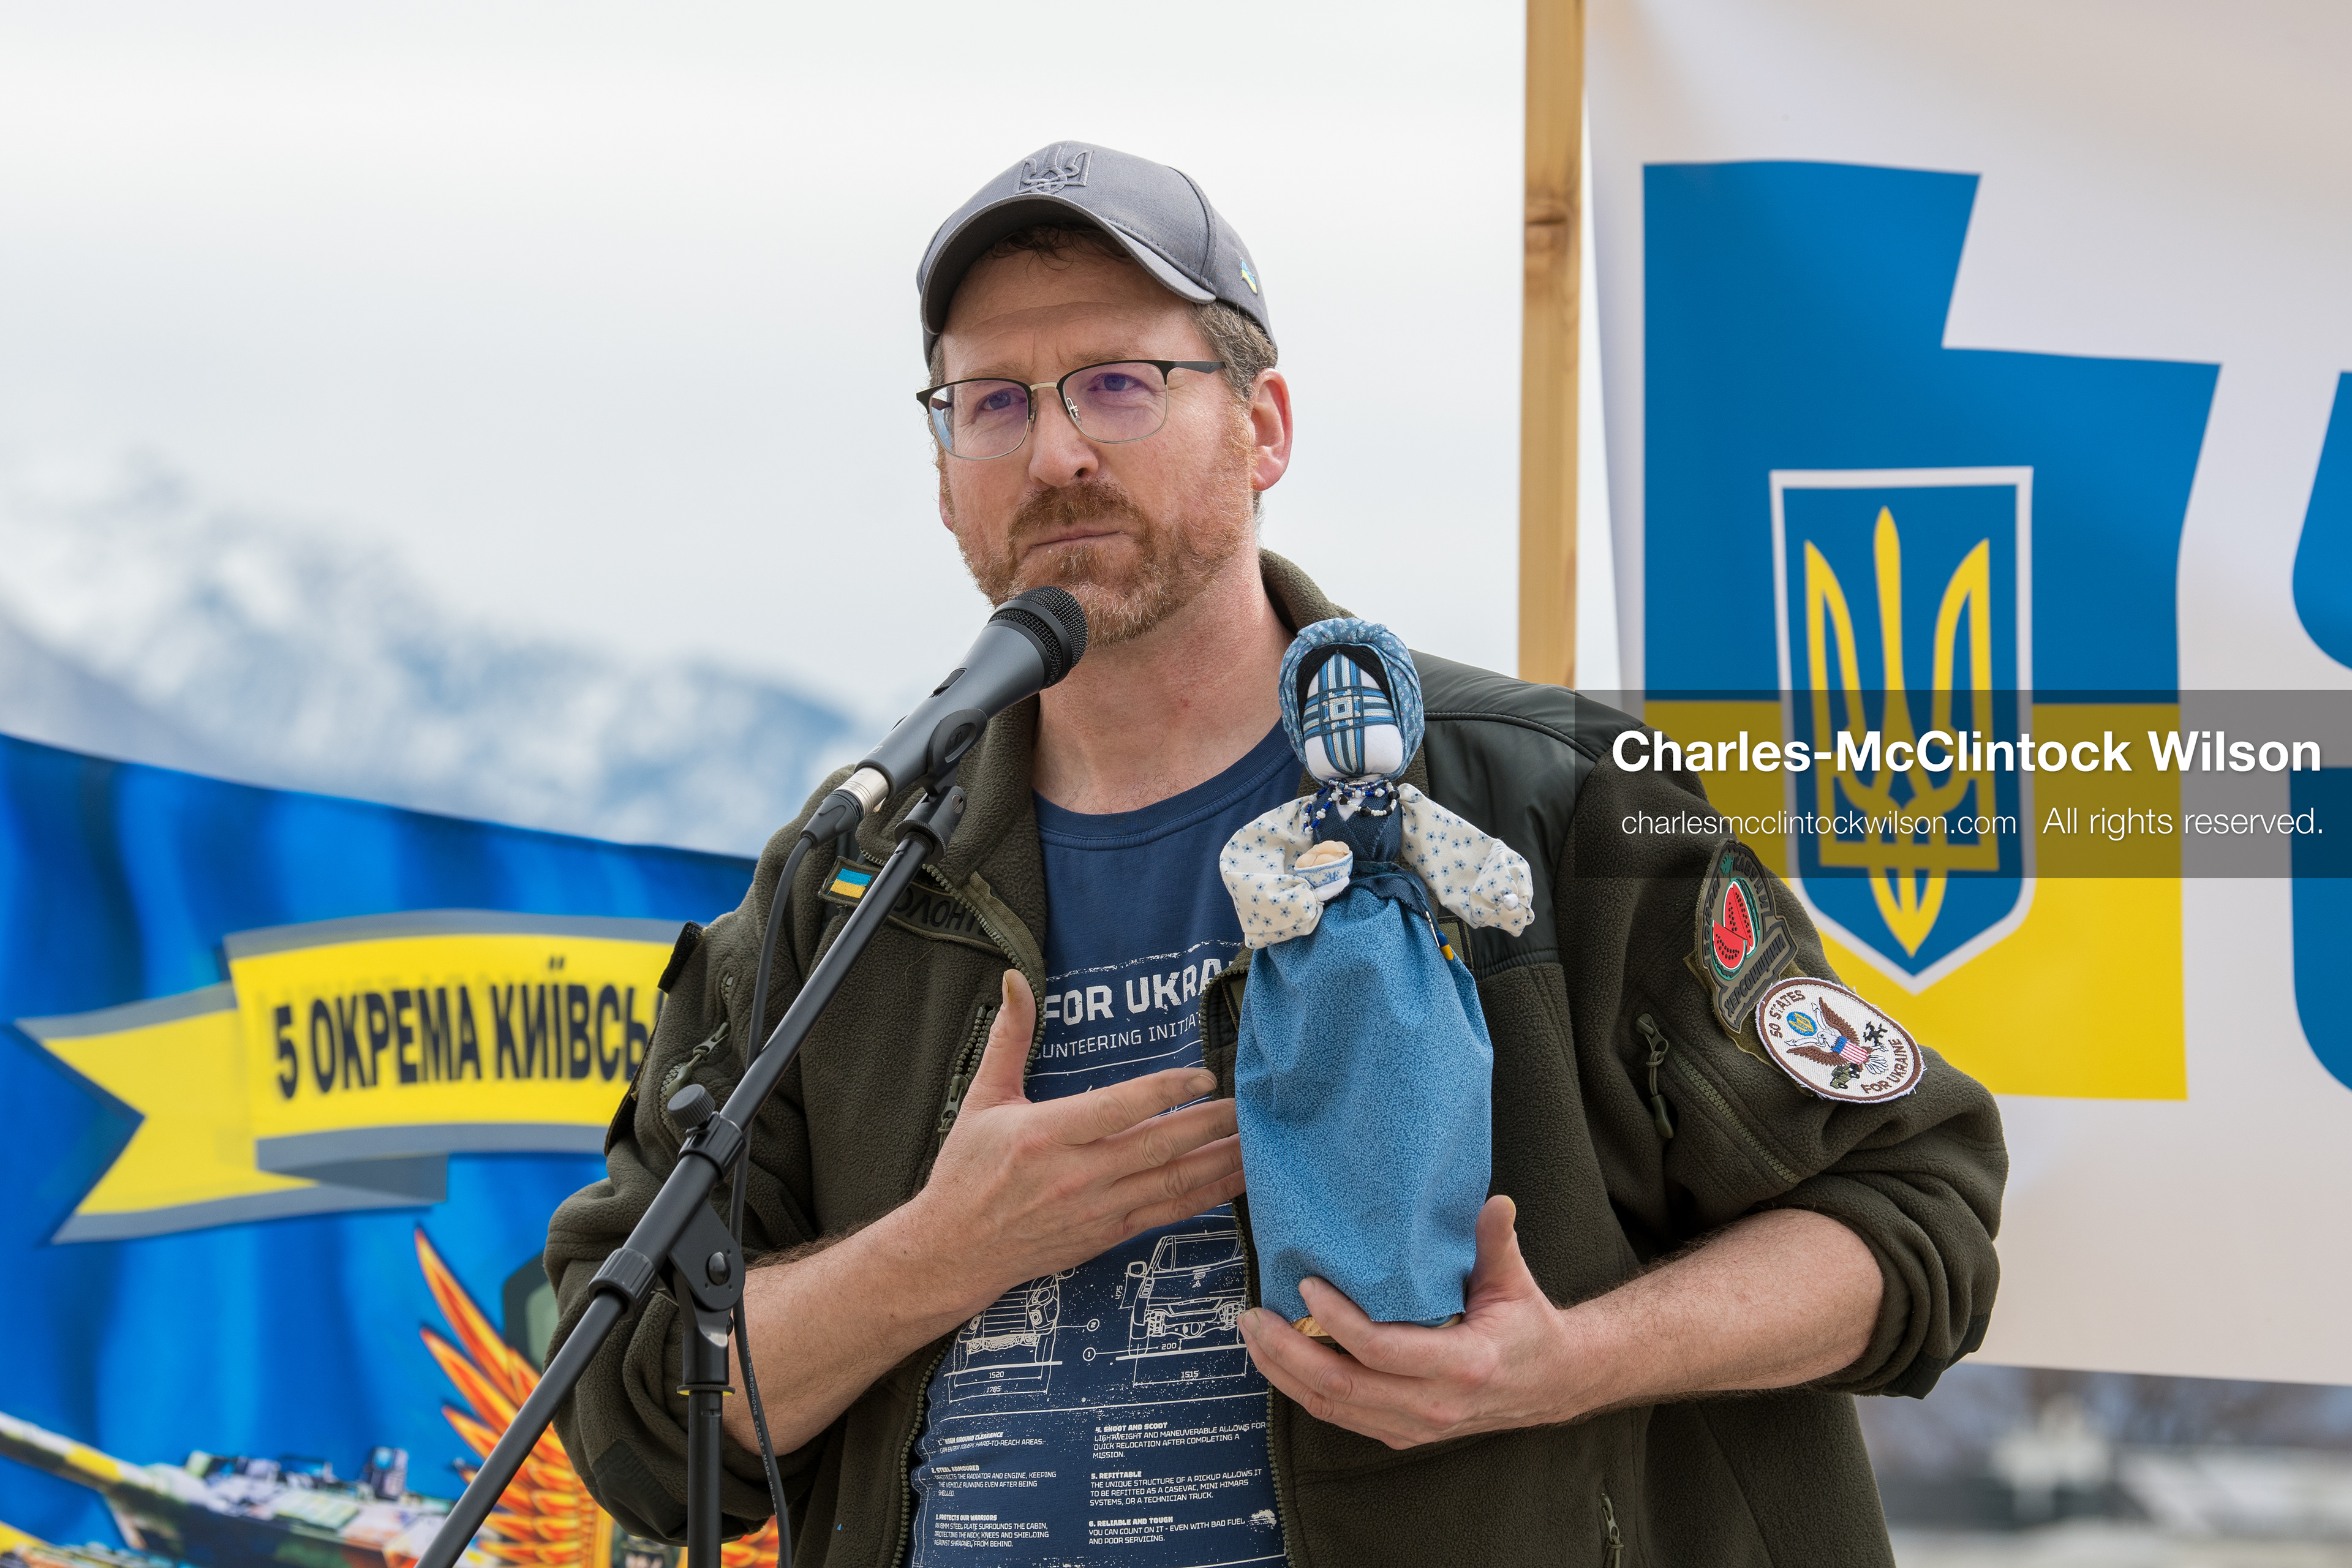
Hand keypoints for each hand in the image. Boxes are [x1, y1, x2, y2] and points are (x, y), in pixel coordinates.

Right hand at [903, 970, 1247, 1312]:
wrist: (954, 1251)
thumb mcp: (983, 1098)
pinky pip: (1167, 1214)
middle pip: (1158, 1147)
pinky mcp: (1108, 1234)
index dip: (1164, 1090)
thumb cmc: (967, 1173)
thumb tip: (1015, 981)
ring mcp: (1096, 1210)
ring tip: (1256, 1140)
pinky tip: (1234, 1181)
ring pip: (1172, 1183)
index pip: (1117, 1108)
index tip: (1203, 1073)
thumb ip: (1010, 1038)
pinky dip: (1206, 1197)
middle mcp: (1076, 1175)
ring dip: (1219, 1161)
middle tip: (1249, 1104)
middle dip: (1210, 1124)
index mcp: (1045, 1135)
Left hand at [1237, 1196, 1598, 1449]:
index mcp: (1463, 1365)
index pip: (1382, 1349)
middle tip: (1253, 1315)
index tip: (1307, 1284)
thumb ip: (1497, 1241)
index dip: (1337, 1319)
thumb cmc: (1527, 1327)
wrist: (1549, 1383)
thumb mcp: (1515, 1282)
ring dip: (1284, 1372)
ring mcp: (1415, 1426)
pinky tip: (1278, 1362)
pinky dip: (1302, 1390)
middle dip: (1288, 1350)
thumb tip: (1496, 1202)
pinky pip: (1340, 1417)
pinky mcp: (1401, 1433)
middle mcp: (1434, 1405)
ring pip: (1332, 1407)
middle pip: (1342, 1384)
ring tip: (1253, 1335)